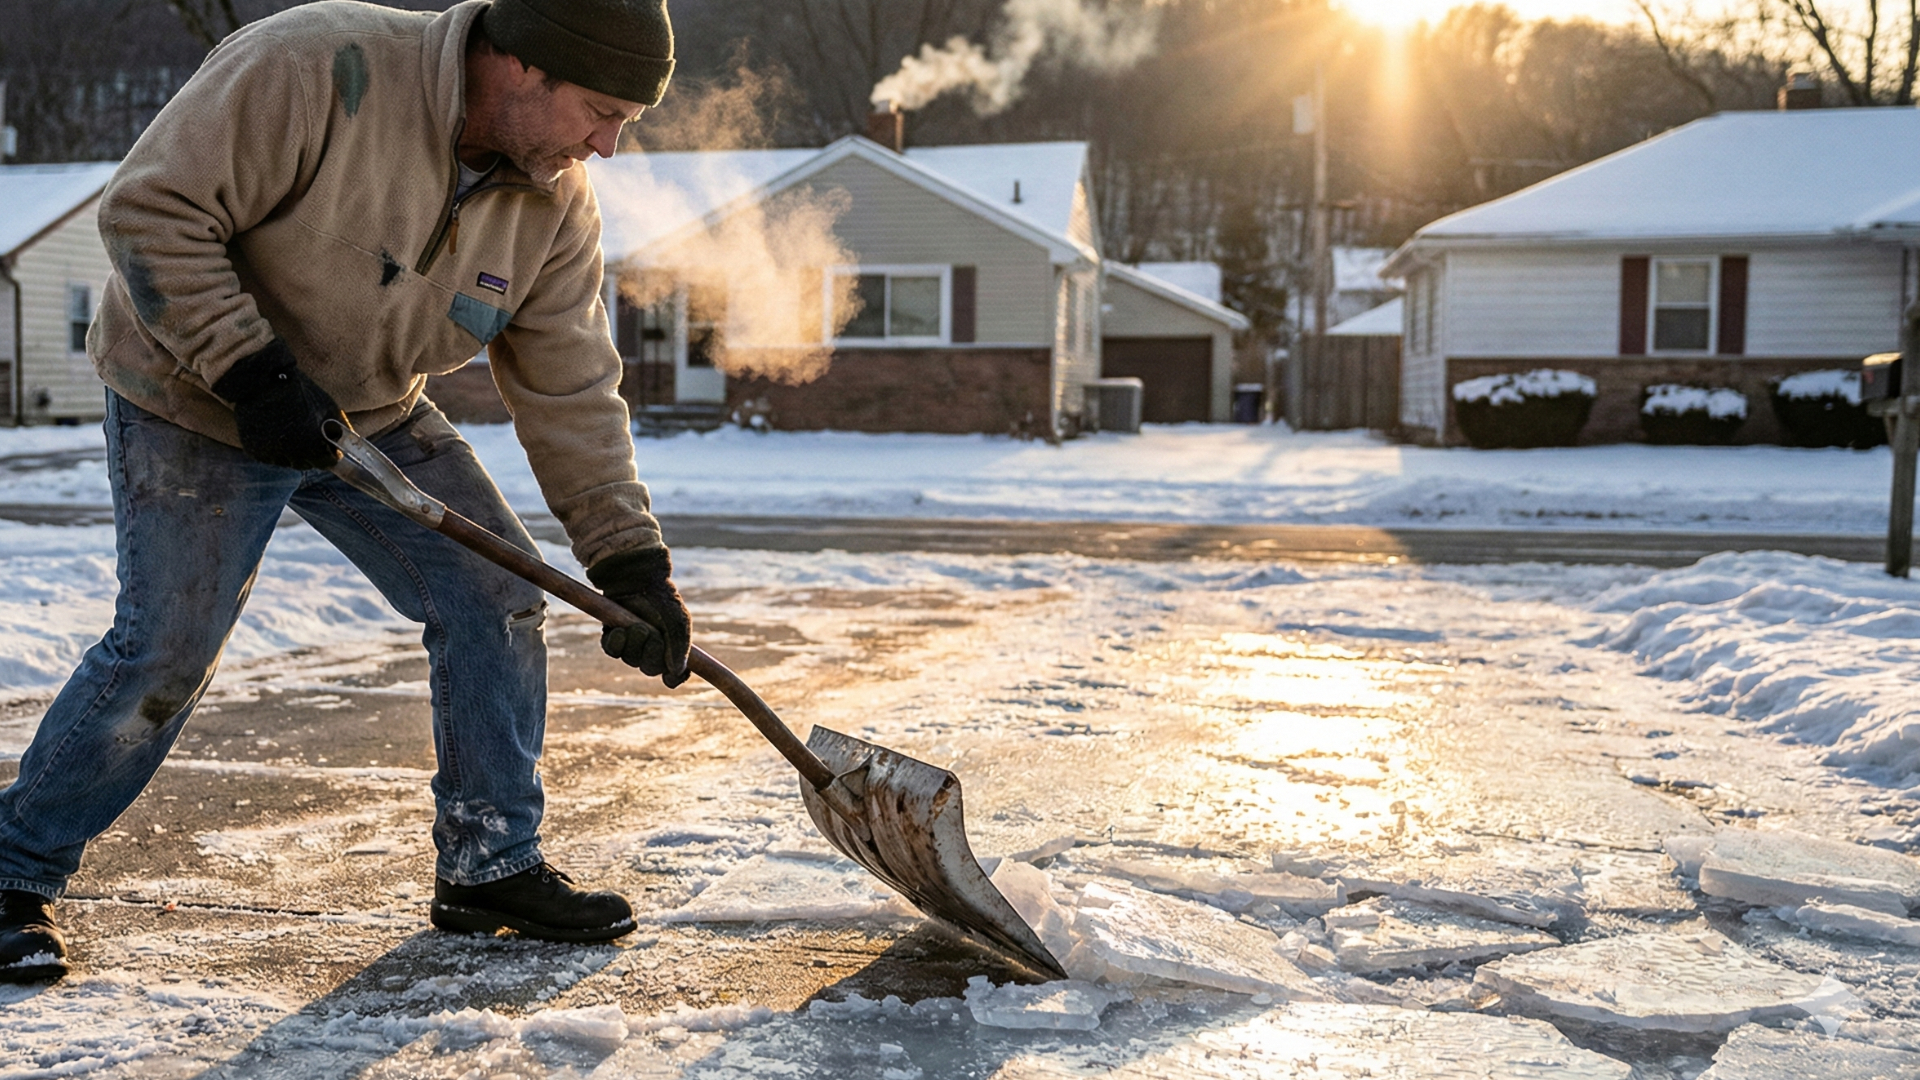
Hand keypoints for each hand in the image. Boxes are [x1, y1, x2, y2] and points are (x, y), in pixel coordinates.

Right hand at [211, 339, 346, 469]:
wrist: (261, 380)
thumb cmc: (298, 391)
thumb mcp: (328, 407)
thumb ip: (340, 429)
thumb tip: (346, 443)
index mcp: (313, 445)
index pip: (327, 463)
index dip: (329, 454)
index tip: (328, 446)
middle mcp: (291, 454)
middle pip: (306, 464)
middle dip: (310, 453)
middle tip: (306, 435)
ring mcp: (270, 453)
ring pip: (286, 462)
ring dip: (290, 452)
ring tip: (288, 429)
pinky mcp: (254, 450)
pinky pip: (268, 456)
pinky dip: (272, 448)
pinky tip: (272, 430)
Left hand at [587, 547, 691, 687]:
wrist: (638, 576)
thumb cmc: (662, 597)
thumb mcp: (679, 619)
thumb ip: (681, 645)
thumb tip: (678, 671)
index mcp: (670, 647)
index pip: (673, 675)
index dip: (674, 678)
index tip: (674, 675)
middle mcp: (650, 648)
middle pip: (650, 669)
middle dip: (652, 654)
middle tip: (652, 635)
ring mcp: (630, 644)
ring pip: (631, 660)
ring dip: (634, 645)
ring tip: (637, 625)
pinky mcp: (612, 636)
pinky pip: (612, 650)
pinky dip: (617, 643)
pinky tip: (620, 630)